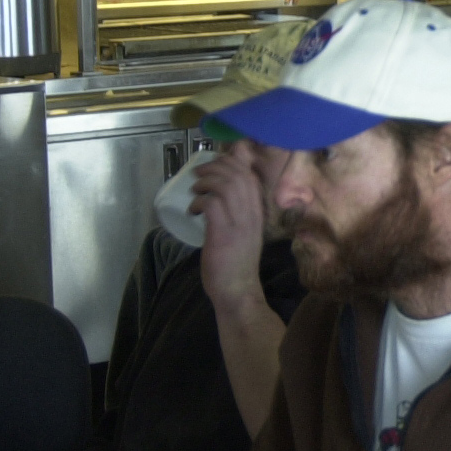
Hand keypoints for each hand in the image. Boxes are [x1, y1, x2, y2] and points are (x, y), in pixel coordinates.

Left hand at [195, 148, 266, 310]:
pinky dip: (198, 202)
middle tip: (199, 173)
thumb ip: (237, 210)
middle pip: (237, 174)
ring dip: (205, 182)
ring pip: (224, 185)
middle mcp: (251, 213)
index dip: (232, 161)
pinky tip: (194, 210)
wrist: (238, 289)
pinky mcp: (223, 233)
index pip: (249, 175)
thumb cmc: (237, 261)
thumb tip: (220, 192)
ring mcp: (238, 223)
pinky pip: (211, 204)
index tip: (216, 163)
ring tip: (195, 189)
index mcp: (257, 211)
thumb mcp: (243, 229)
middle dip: (215, 166)